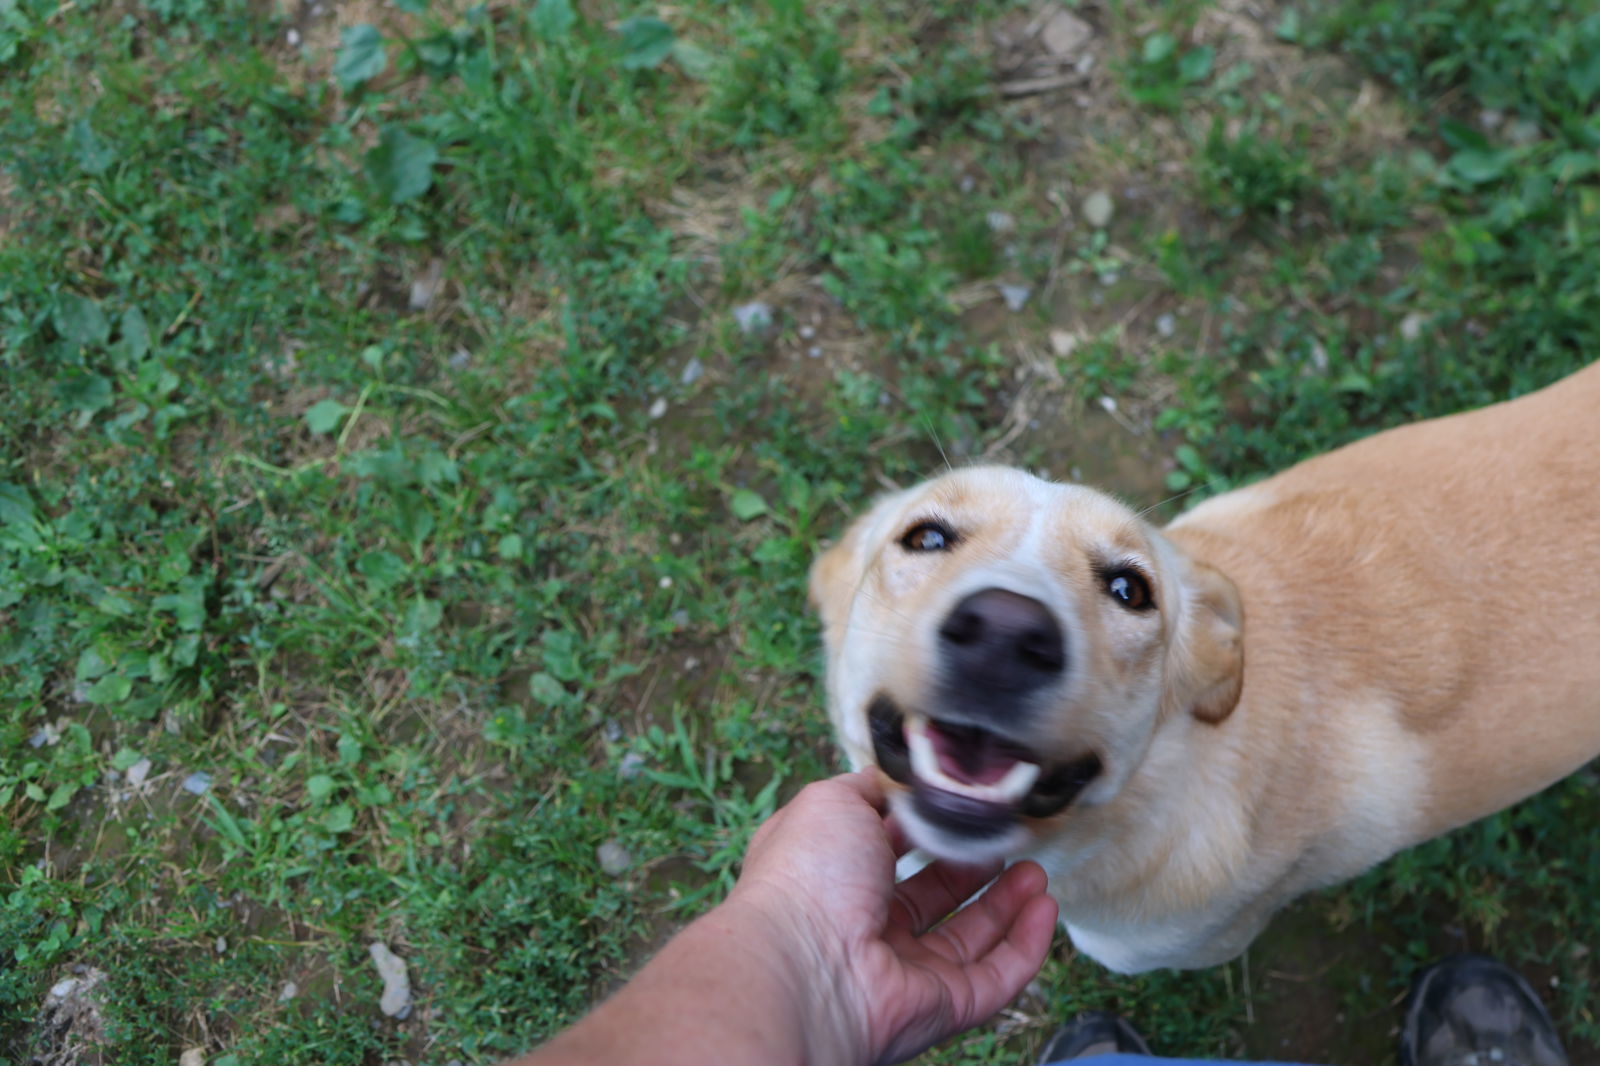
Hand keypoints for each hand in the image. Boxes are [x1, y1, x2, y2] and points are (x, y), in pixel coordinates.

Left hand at [726, 771, 1058, 1064]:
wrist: (805, 962)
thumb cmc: (808, 876)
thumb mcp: (831, 802)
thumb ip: (869, 788)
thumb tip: (896, 781)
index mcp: (834, 878)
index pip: (887, 851)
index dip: (923, 828)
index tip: (960, 806)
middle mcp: (865, 925)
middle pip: (931, 896)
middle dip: (971, 868)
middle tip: (1003, 839)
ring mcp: (904, 969)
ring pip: (969, 938)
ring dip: (1008, 903)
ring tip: (1035, 870)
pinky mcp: (941, 1005)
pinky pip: (994, 978)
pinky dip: (1025, 946)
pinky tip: (1044, 908)